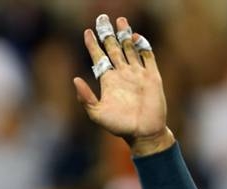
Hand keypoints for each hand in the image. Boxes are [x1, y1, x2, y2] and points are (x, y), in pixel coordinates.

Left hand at [74, 15, 174, 155]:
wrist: (143, 132)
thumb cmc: (118, 126)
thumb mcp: (96, 113)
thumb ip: (85, 97)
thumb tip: (74, 79)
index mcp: (108, 81)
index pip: (99, 57)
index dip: (93, 44)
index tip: (87, 32)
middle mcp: (122, 74)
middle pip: (113, 48)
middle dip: (107, 33)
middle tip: (102, 18)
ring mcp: (137, 74)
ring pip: (130, 49)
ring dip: (125, 35)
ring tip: (120, 21)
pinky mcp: (152, 76)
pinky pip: (147, 57)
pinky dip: (142, 46)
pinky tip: (135, 37)